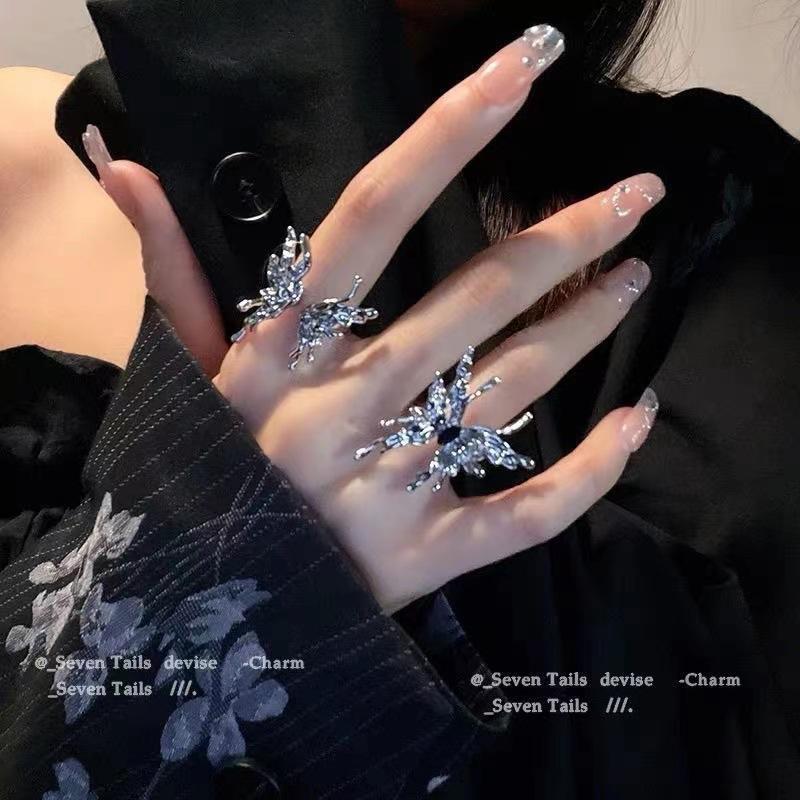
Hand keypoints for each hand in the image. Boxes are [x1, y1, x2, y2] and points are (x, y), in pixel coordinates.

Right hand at [88, 25, 661, 611]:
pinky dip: (594, 469)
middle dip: (567, 235)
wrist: (216, 607)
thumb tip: (124, 165)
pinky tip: (635, 421)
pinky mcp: (431, 552)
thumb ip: (171, 269)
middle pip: (474, 298)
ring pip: (514, 389)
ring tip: (633, 277)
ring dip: (585, 327)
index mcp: (283, 352)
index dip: (446, 135)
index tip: (525, 68)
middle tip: (637, 195)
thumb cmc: (212, 473)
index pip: (369, 217)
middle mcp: (345, 406)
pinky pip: (531, 512)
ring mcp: (393, 483)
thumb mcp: (189, 372)